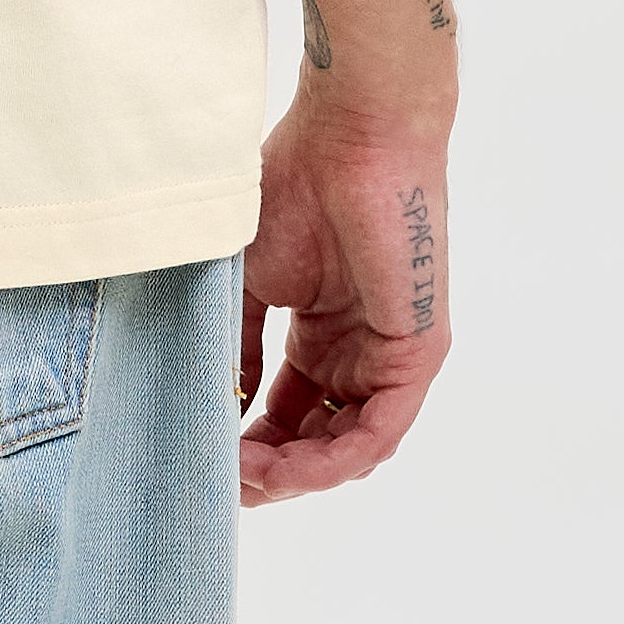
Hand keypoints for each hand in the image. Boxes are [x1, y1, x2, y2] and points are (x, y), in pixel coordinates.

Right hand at [235, 103, 449, 503]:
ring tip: (244, 480)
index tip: (205, 464)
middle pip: (318, 441)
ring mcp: (392, 356)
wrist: (350, 138)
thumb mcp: (249, 282)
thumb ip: (238, 345)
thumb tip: (217, 404)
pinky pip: (379, 432)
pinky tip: (285, 469)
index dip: (250, 448)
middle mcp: (361, 352)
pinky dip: (332, 460)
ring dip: (295, 475)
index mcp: (326, 335)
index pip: (291, 415)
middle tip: (220, 484)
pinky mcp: (418, 354)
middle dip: (268, 471)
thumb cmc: (298, 187)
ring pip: (348, 448)